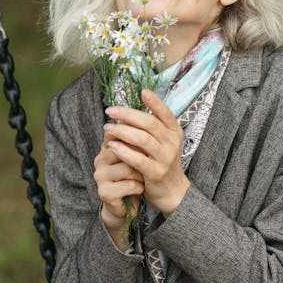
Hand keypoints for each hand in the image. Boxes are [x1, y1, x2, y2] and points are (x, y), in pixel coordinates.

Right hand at [93, 139, 144, 249]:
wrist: (127, 206)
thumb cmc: (134, 178)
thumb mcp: (136, 156)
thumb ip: (137, 140)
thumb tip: (149, 117)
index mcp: (107, 147)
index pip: (119, 133)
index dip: (136, 136)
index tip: (148, 143)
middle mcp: (100, 159)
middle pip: (125, 149)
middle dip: (141, 157)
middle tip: (148, 163)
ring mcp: (100, 176)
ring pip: (128, 168)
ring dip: (141, 174)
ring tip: (142, 178)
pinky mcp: (104, 192)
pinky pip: (129, 185)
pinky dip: (139, 187)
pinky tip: (139, 189)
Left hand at [103, 89, 189, 217]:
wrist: (172, 191)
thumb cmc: (162, 162)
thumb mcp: (163, 142)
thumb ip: (151, 128)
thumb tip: (127, 110)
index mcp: (175, 132)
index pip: (166, 113)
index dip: (155, 102)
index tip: (143, 91)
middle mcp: (172, 143)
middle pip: (150, 123)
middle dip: (128, 114)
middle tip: (110, 110)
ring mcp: (165, 158)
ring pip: (142, 139)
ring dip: (122, 131)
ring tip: (108, 127)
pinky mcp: (155, 172)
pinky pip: (137, 159)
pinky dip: (123, 151)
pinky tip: (111, 145)